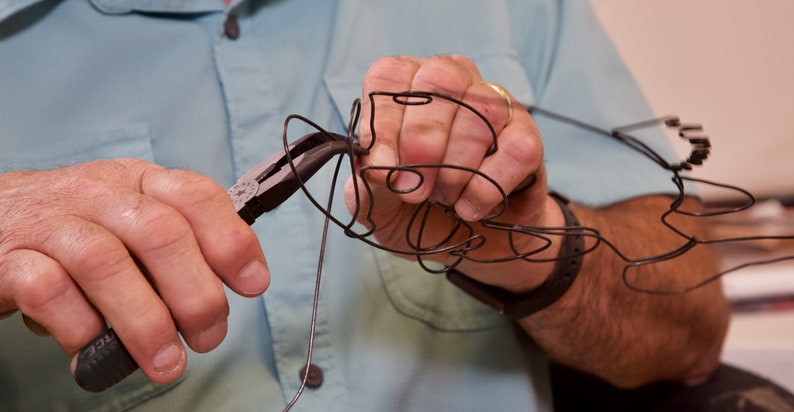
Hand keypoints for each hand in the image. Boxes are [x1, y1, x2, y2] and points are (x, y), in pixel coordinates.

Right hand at [0, 159, 269, 383]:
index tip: (252, 285)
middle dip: (195, 293)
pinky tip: (91, 349)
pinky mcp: (8, 258)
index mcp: (138, 182)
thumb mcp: (130, 222)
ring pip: (106, 263)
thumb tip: (229, 288)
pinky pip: (47, 289)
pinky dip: (78, 327)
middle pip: (159, 233)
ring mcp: (51, 223)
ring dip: (145, 322)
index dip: (231, 240)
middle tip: (208, 338)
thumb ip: (176, 246)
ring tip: (166, 363)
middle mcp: (98, 194)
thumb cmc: (75, 230)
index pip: (195, 196)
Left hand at [345, 55, 563, 291]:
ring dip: (456, 167)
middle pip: (440, 78)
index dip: (383, 122)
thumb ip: (368, 189)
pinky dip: (488, 186)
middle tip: (415, 188)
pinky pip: (517, 148)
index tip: (382, 169)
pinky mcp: (528, 137)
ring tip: (445, 199)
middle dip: (422, 139)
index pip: (391, 76)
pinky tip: (471, 206)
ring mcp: (496, 106)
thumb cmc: (421, 213)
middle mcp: (454, 84)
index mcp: (407, 88)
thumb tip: (378, 170)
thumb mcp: (381, 208)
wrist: (472, 244)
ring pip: (482, 110)